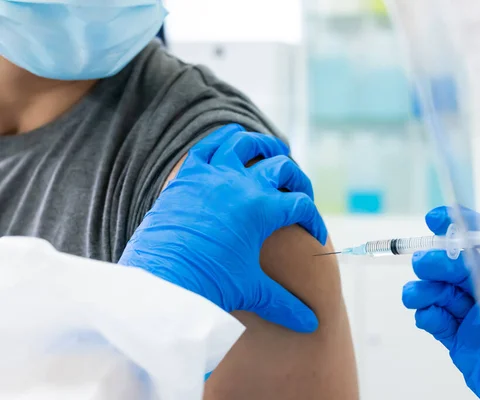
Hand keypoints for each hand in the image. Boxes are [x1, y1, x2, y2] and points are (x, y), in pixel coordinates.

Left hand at [119, 124, 327, 332]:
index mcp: (262, 209)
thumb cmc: (208, 285)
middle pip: (281, 166)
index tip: (314, 234)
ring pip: (244, 143)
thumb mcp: (252, 290)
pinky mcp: (188, 176)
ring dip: (262, 145)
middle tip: (298, 192)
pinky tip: (231, 145)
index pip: (301, 205)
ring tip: (271, 151)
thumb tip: (312, 325)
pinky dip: (223, 141)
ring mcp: (213, 175)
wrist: (160, 282)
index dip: (313, 219)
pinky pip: (209, 146)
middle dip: (297, 178)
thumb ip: (285, 304)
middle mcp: (241, 184)